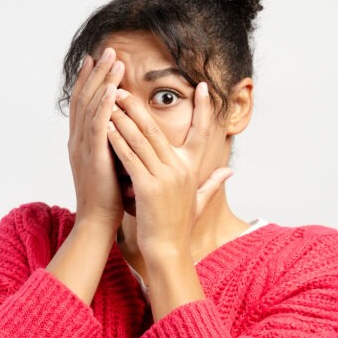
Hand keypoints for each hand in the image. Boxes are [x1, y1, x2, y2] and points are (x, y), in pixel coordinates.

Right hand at [67, 47, 125, 230]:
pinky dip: (104, 106)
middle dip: (96, 72)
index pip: (84, 102)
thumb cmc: (108, 195)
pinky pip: (97, 126)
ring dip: (102, 81)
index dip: (90, 79)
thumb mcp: (111, 161)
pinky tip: (113, 89)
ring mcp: (83, 147)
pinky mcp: (93, 158)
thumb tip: (125, 125)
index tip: (97, 58)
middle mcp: (78, 140)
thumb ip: (115, 140)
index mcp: (82, 141)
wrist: (98, 221)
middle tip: (107, 49)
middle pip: (85, 97)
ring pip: (91, 106)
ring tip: (112, 60)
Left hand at [106, 81, 232, 258]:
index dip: (204, 109)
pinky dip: (118, 140)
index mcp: (192, 168)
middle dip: (139, 107)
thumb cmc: (179, 226)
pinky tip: (106, 127)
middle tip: (124, 88)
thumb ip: (213, 183)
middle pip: (158, 129)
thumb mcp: (199, 201)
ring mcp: (165, 177)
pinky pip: (130, 157)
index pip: (202, 132)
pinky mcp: (148, 187)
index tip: (204, 87)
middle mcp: (181, 169)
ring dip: (124, 118)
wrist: (168, 250)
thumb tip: (230, 171)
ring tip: (111, 101)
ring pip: (142, 139)